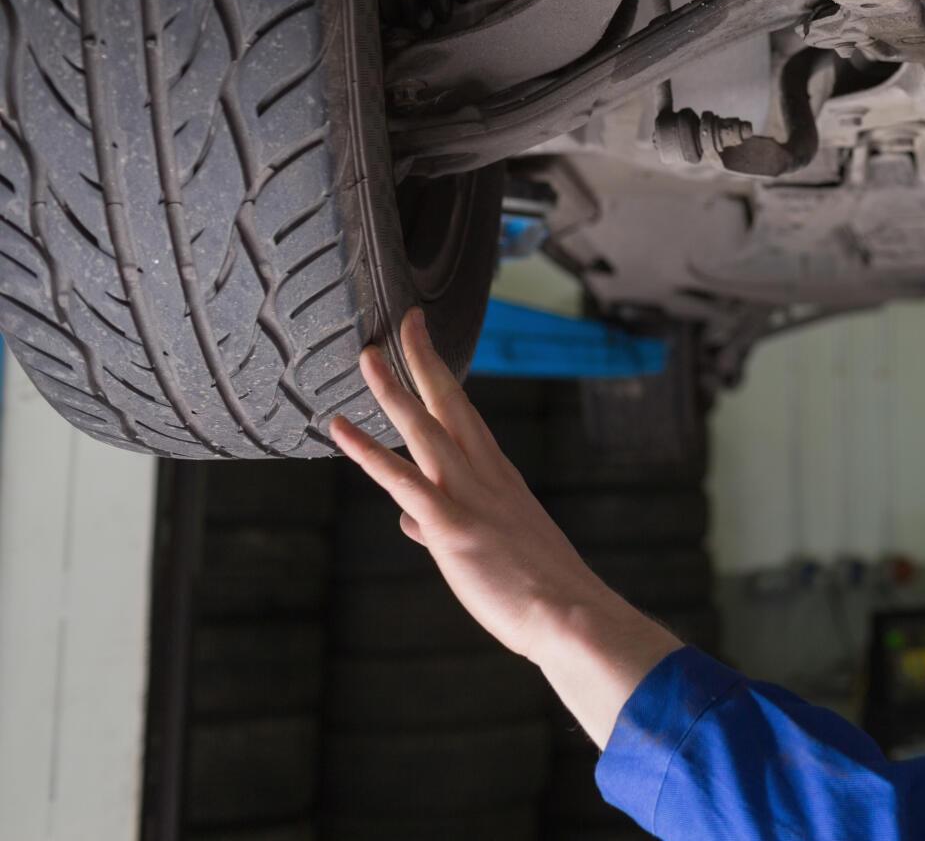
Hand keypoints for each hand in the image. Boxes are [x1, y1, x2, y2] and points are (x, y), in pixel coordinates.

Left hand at [330, 309, 679, 745]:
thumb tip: (408, 521)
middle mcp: (486, 476)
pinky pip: (403, 481)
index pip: (466, 415)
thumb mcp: (497, 549)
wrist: (570, 618)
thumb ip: (445, 529)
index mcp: (499, 479)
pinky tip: (339, 429)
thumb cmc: (538, 591)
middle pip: (451, 405)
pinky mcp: (453, 528)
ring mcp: (470, 498)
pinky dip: (368, 451)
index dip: (441, 377)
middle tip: (404, 322)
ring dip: (393, 390)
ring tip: (366, 355)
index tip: (425, 343)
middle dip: (425, 360)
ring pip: (425, 430)